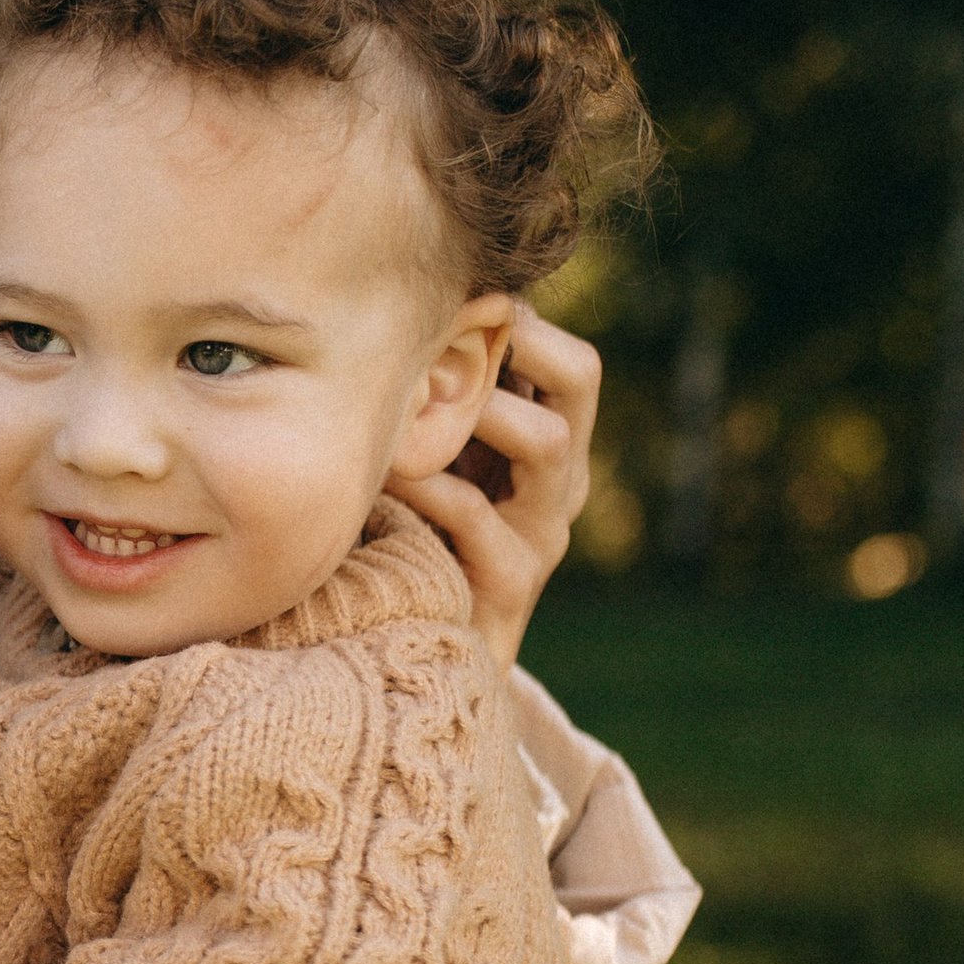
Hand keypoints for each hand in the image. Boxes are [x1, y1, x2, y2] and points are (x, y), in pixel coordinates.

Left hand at [387, 303, 599, 669]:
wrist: (428, 662)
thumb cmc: (415, 545)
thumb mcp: (429, 468)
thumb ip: (429, 412)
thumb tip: (382, 323)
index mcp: (550, 444)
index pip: (570, 358)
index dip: (523, 319)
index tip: (458, 301)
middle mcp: (561, 482)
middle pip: (582, 377)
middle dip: (523, 340)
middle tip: (453, 331)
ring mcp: (543, 533)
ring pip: (549, 441)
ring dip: (480, 409)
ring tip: (412, 404)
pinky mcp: (511, 584)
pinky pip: (477, 516)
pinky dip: (429, 487)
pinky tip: (383, 480)